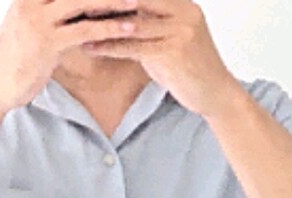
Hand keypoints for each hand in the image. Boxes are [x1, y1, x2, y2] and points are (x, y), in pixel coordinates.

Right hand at [0, 0, 162, 114]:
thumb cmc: (14, 59)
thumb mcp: (30, 27)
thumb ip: (52, 14)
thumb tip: (78, 13)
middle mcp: (32, 0)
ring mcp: (39, 19)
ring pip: (83, 1)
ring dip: (113, 1)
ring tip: (137, 0)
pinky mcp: (47, 42)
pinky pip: (84, 30)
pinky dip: (108, 28)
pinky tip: (128, 29)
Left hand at [77, 0, 240, 117]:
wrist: (215, 94)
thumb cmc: (189, 68)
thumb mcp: (168, 39)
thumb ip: (147, 24)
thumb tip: (118, 17)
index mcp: (181, 3)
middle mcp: (182, 11)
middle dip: (106, 2)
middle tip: (76, 4)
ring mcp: (180, 29)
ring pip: (132, 22)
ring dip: (101, 24)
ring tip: (76, 24)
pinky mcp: (174, 51)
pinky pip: (134, 46)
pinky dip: (110, 46)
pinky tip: (91, 47)